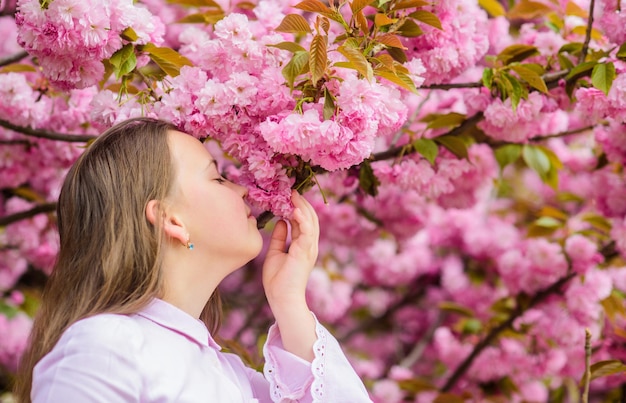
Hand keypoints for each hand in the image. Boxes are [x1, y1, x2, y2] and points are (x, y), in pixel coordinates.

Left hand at [262, 190, 318, 305]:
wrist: (282, 299)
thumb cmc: (278, 280)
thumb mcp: (276, 253)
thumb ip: (280, 237)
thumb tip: (280, 221)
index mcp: (303, 245)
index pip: (304, 221)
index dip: (298, 207)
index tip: (289, 195)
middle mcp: (309, 245)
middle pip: (310, 218)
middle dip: (302, 203)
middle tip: (292, 190)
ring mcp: (309, 249)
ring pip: (311, 222)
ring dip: (303, 207)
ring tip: (294, 195)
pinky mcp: (305, 253)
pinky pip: (307, 232)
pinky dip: (303, 220)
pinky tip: (295, 210)